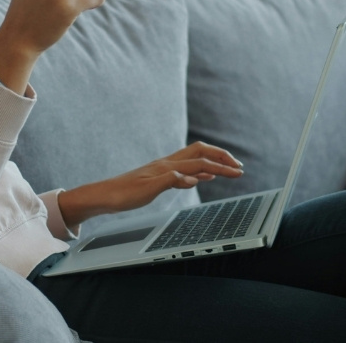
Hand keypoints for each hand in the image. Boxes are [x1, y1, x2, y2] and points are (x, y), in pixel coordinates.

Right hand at [58, 142, 244, 227]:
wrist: (107, 194)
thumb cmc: (130, 190)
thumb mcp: (159, 183)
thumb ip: (178, 178)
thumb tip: (199, 177)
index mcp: (169, 163)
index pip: (199, 152)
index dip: (219, 156)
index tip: (235, 165)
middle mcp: (166, 164)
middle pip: (199, 152)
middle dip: (222, 157)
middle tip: (239, 167)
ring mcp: (158, 172)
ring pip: (191, 163)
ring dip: (214, 167)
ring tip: (231, 172)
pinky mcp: (149, 183)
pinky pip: (169, 178)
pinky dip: (183, 178)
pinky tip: (194, 182)